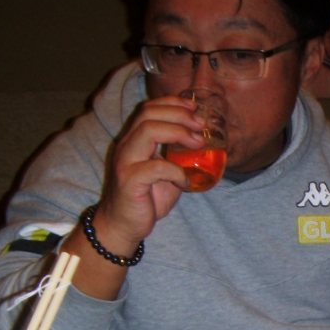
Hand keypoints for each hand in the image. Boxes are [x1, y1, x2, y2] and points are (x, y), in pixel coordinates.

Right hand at [95, 95, 210, 252]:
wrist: (124, 225)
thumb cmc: (146, 199)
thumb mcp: (167, 173)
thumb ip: (179, 158)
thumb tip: (205, 146)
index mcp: (134, 140)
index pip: (149, 109)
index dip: (172, 103)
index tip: (194, 107)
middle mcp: (126, 146)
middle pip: (149, 114)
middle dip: (179, 114)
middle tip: (202, 125)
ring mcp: (126, 162)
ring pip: (148, 131)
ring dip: (178, 133)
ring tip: (198, 144)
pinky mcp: (129, 181)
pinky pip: (156, 168)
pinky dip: (176, 171)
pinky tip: (186, 181)